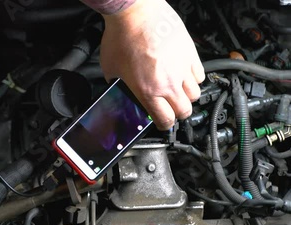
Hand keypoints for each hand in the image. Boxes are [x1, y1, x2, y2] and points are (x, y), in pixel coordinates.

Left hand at [100, 0, 204, 129]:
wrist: (135, 13)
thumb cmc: (121, 37)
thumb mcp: (111, 70)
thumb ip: (120, 88)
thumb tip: (122, 95)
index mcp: (148, 90)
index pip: (165, 120)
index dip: (163, 125)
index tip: (161, 123)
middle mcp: (168, 82)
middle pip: (184, 111)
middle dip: (177, 114)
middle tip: (170, 109)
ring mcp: (182, 68)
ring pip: (195, 94)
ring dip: (186, 97)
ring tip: (177, 92)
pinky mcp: (190, 54)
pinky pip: (200, 75)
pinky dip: (194, 79)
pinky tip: (184, 75)